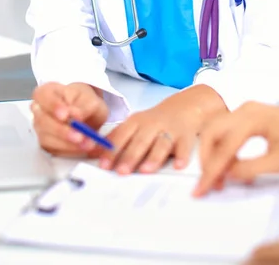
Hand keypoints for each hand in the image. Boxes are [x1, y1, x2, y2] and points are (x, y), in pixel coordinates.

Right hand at [31, 82, 108, 156]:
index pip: (43, 96)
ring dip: (68, 144)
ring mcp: (41, 128)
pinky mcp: (46, 144)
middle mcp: (39, 110)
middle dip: (62, 131)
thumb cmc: (85, 102)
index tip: (66, 115)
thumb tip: (76, 116)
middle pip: (42, 120)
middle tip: (79, 135)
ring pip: (47, 138)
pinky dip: (70, 150)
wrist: (88, 114)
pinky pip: (54, 150)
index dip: (53, 106)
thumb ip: (83, 107)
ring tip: (87, 143)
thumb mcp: (90, 100)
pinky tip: (83, 148)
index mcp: (47, 92)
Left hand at [97, 85, 226, 174]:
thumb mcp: (135, 125)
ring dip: (153, 157)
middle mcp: (151, 125)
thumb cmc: (155, 121)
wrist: (184, 107)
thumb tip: (93, 153)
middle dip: (130, 156)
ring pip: (160, 144)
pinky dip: (181, 156)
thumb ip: (117, 139)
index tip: (104, 165)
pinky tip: (178, 165)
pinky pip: (184, 147)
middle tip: (122, 171)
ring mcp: (169, 130)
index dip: (112, 150)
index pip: (121, 136)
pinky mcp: (185, 136)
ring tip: (146, 170)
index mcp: (136, 122)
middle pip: (140, 141)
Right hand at [194, 102, 278, 195]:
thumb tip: (228, 175)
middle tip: (207, 182)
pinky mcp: (249, 117)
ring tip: (218, 177)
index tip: (204, 186)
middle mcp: (246, 110)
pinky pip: (226, 130)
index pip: (224, 145)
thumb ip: (250, 168)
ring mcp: (247, 111)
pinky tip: (230, 166)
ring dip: (213, 154)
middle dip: (206, 159)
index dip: (212, 169)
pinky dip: (223, 148)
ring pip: (216, 130)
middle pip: (211, 132)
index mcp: (253, 118)